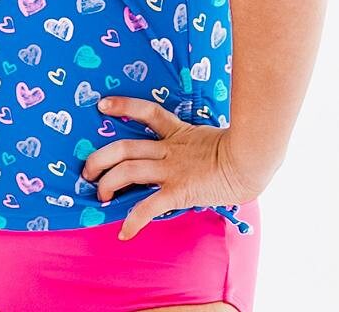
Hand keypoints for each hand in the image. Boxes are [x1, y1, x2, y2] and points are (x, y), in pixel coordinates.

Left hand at [80, 94, 257, 240]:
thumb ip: (195, 142)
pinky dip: (134, 220)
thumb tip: (192, 149)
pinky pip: (150, 206)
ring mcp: (172, 169)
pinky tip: (124, 232)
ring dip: (108, 183)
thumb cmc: (239, 151)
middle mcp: (169, 149)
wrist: (251, 161)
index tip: (102, 105)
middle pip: (125, 147)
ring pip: (129, 171)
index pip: (146, 111)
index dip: (123, 106)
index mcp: (178, 133)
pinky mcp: (179, 190)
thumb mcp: (211, 139)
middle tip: (87, 169)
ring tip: (100, 195)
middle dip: (101, 158)